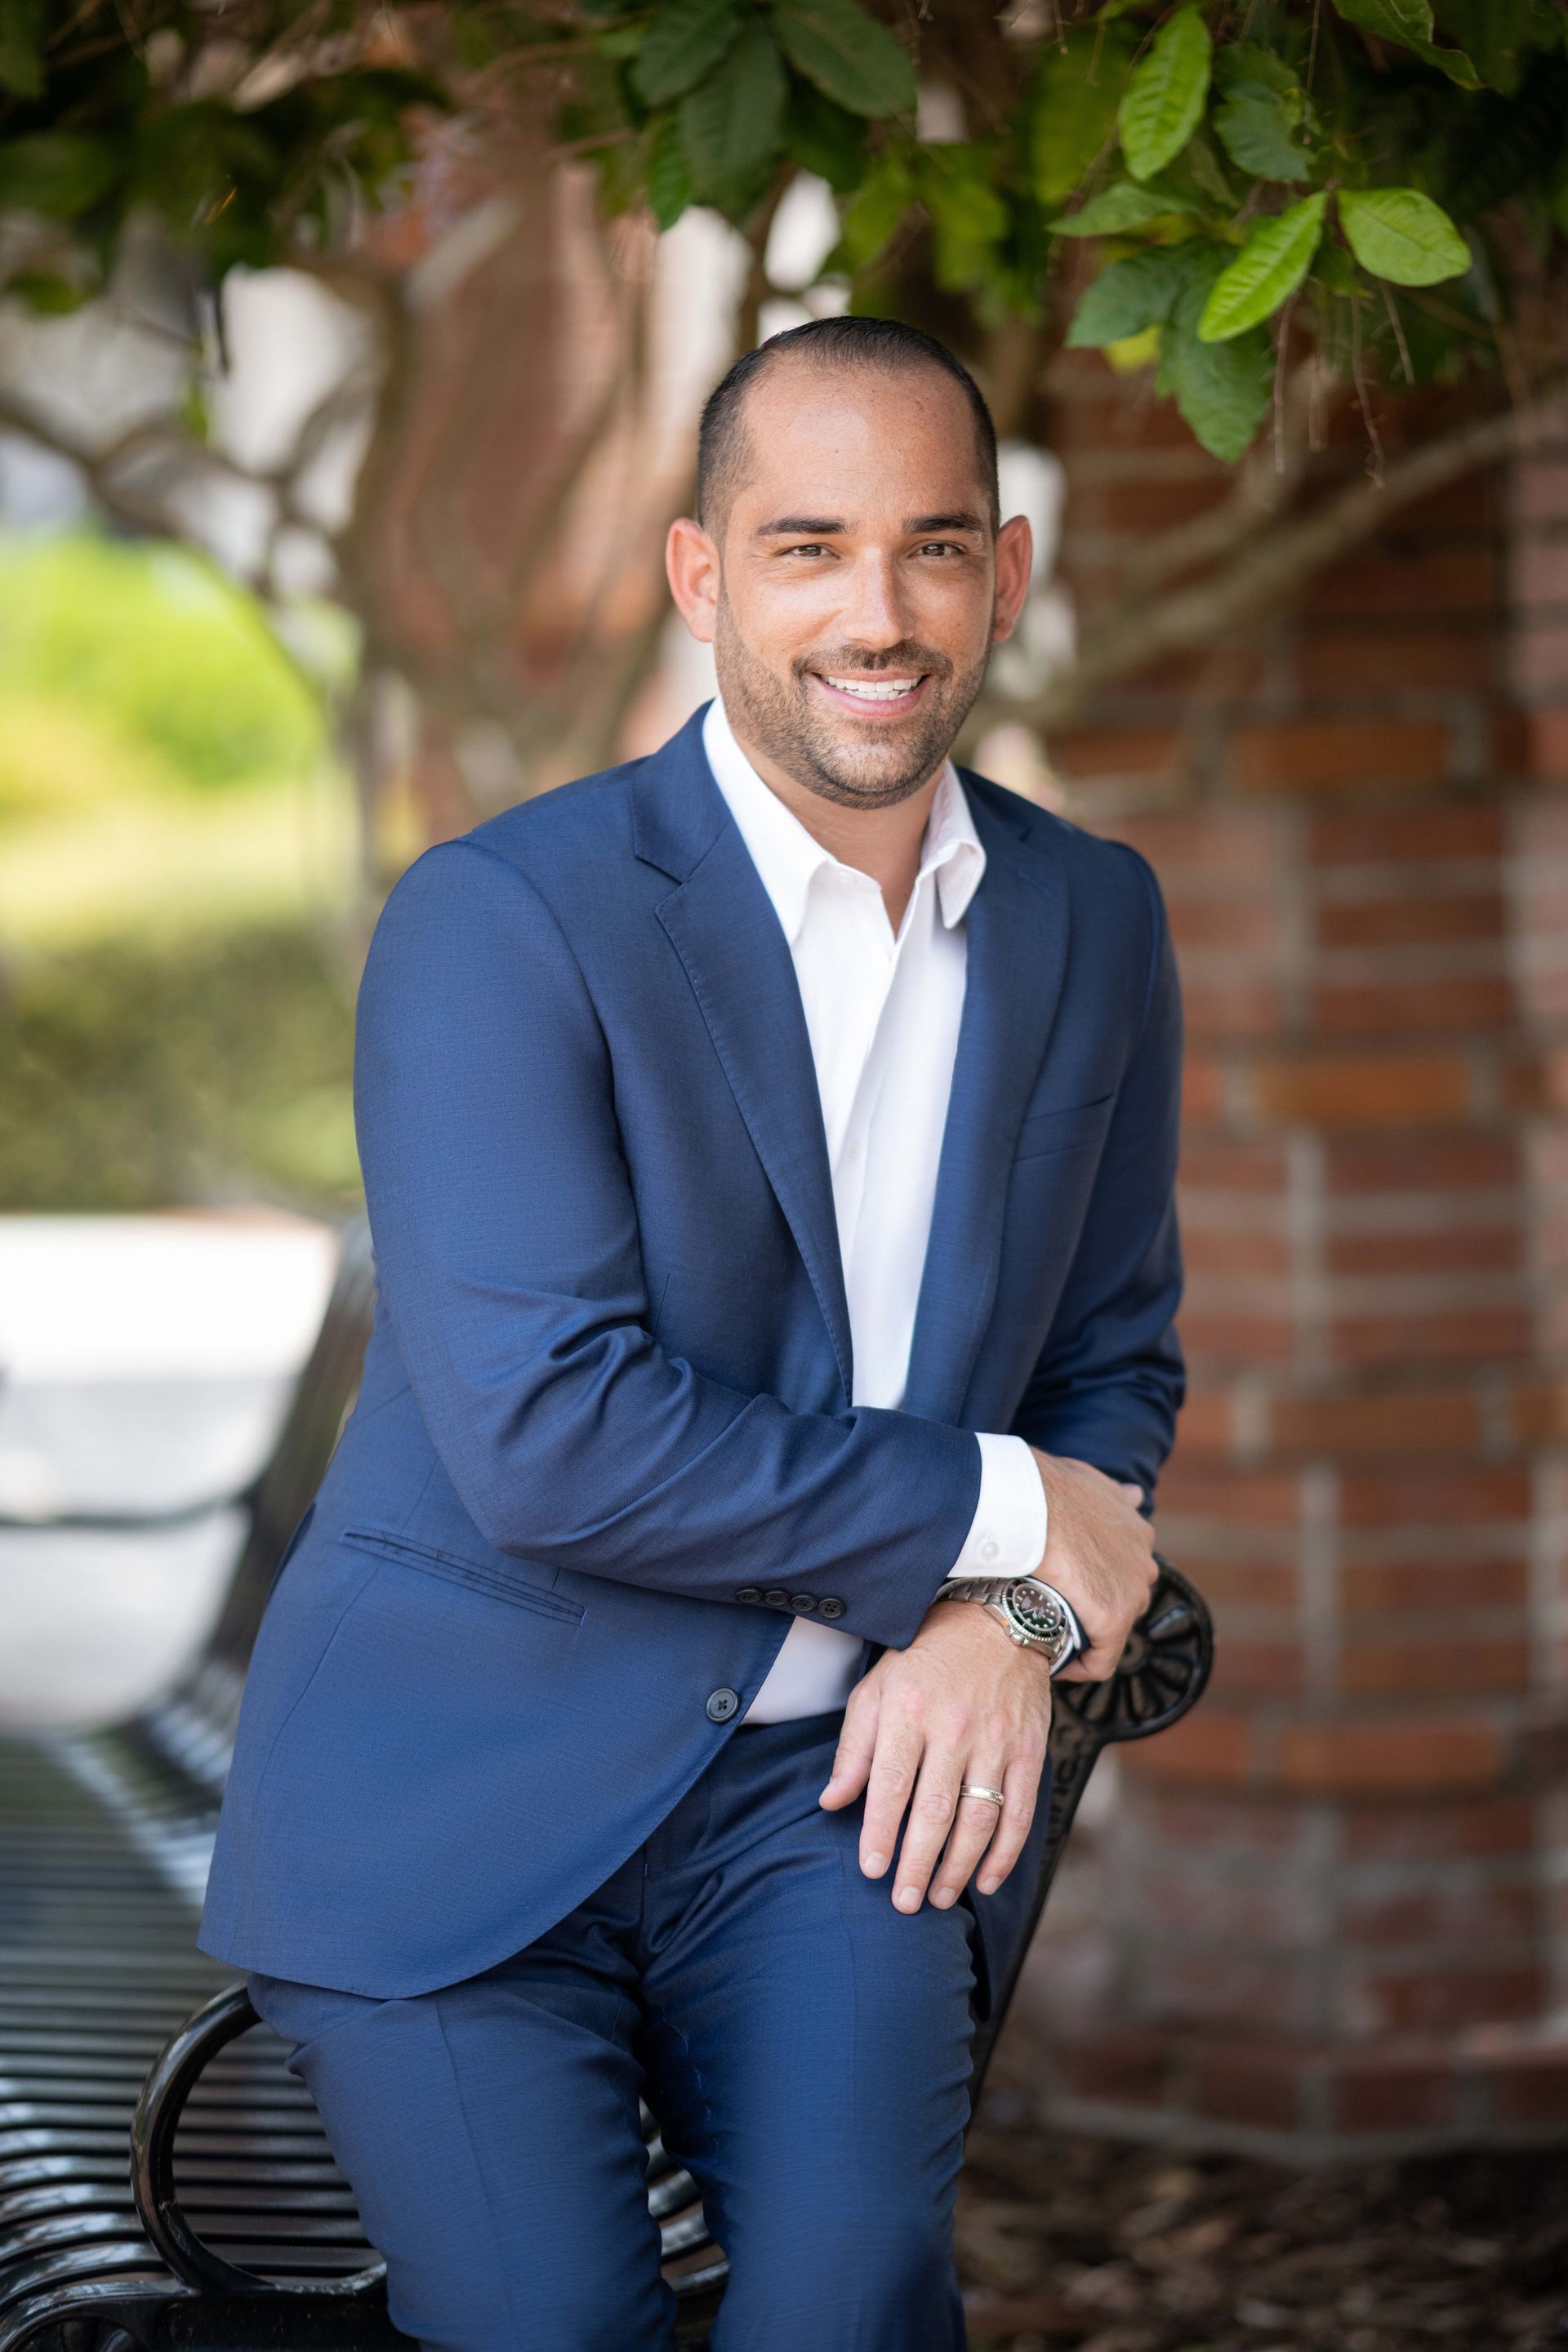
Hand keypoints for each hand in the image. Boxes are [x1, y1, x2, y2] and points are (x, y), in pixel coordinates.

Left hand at [818, 1600, 1050, 1913]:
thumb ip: (854, 1748)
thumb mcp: (877, 1689)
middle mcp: (954, 1726)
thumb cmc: (924, 1660)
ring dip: (959, 1866)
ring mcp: (996, 1739)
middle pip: (935, 1809)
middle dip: (917, 1862)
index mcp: (909, 1710)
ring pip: (979, 1818)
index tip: (872, 1870)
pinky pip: (1020, 1812)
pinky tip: (986, 1880)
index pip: (891, 1784)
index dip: (881, 1832)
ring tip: (937, 1897)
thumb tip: (831, 1802)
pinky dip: (1006, 1853)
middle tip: (903, 1902)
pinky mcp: (1029, 1749)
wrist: (996, 1621)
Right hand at [1029, 1451, 1156, 1681]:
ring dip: (1086, 1635)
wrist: (1027, 1502)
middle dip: (1094, 1608)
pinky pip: (1101, 1660)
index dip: (1097, 1583)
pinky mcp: (1113, 1618)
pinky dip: (1079, 1667)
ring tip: (1051, 1635)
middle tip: (1055, 1611)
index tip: (1068, 1590)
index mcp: (1137, 1531)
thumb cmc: (1043, 1487)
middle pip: (1124, 1599)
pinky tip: (1053, 1662)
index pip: (1126, 1569)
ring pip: (1113, 1630)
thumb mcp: (1090, 1480)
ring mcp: (1131, 1592)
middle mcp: (1142, 1562)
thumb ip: (1114, 1493)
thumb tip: (1135, 1494)